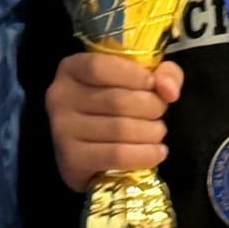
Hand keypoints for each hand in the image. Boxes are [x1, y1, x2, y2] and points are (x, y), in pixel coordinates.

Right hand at [45, 54, 183, 191]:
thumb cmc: (115, 108)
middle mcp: (59, 98)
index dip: (134, 75)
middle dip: (151, 107)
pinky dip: (145, 155)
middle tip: (159, 113)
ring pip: (120, 129)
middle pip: (116, 100)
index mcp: (71, 69)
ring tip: (157, 132)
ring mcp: (62, 130)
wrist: (92, 154)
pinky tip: (157, 152)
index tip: (153, 85)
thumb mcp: (139, 79)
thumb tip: (169, 89)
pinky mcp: (72, 160)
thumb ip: (163, 73)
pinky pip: (117, 156)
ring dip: (151, 132)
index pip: (99, 67)